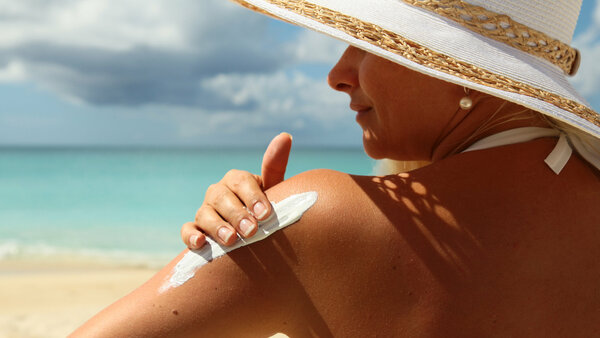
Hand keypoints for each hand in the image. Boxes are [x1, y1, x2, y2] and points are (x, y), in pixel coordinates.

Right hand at [181, 132, 292, 247]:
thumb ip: (275, 166)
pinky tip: (201, 243)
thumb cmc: (266, 210)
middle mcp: (218, 193)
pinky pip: (187, 230)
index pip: (241, 181)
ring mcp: (205, 211)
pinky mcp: (196, 230)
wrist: (258, 235)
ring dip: (216, 226)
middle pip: (221, 197)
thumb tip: (285, 135)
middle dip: (236, 214)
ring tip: (231, 239)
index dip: (253, 196)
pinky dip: (191, 235)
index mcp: (237, 180)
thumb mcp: (274, 189)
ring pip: (204, 214)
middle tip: (251, 230)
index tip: (266, 214)